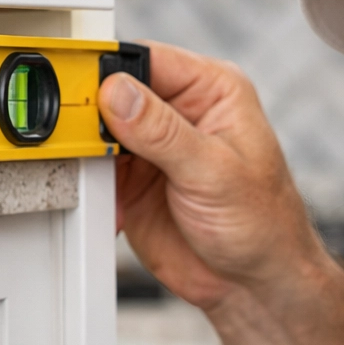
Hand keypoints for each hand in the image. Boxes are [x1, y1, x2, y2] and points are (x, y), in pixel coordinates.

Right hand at [98, 42, 324, 310]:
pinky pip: (95, 171)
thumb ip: (162, 132)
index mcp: (211, 91)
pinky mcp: (132, 182)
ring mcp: (152, 148)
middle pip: (116, 92)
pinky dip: (90, 186)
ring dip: (89, 152)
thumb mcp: (213, 171)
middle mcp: (179, 113)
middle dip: (92, 112)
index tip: (84, 88)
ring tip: (95, 173)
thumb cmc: (262, 223)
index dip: (113, 70)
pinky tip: (105, 203)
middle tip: (81, 136)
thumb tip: (118, 93)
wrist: (253, 284)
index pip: (150, 60)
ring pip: (99, 131)